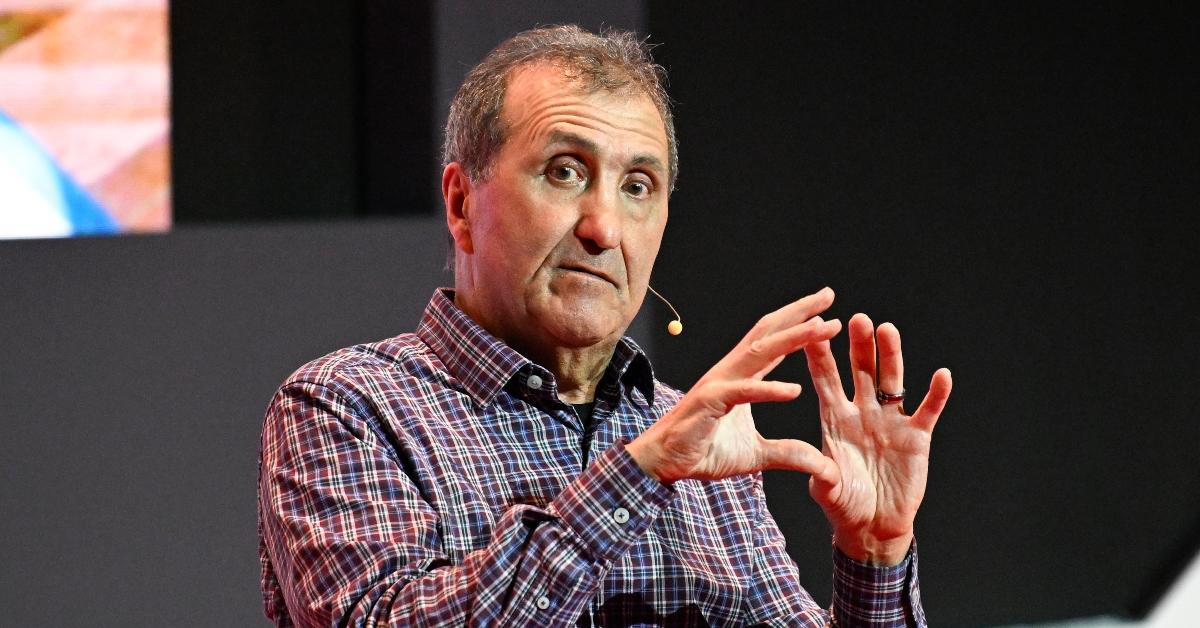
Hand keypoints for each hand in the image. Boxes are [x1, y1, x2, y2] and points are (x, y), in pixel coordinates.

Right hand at [627, 288, 842, 483]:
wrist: (664, 463)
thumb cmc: (704, 452)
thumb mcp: (757, 456)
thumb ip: (788, 454)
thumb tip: (820, 464)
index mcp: (741, 377)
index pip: (774, 342)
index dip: (799, 324)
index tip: (828, 311)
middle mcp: (731, 371)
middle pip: (769, 333)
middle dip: (799, 313)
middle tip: (828, 295)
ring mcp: (719, 383)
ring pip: (760, 352)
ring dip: (793, 337)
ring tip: (823, 327)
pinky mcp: (709, 402)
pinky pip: (743, 392)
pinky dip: (768, 390)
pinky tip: (795, 390)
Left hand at [804, 313, 951, 564]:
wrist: (874, 525)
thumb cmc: (844, 505)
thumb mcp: (826, 489)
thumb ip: (822, 473)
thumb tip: (817, 463)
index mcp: (834, 419)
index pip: (825, 380)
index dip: (819, 356)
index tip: (811, 329)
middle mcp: (862, 412)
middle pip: (861, 371)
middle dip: (859, 346)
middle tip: (857, 318)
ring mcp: (890, 421)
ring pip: (892, 381)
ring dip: (891, 356)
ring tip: (888, 329)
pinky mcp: (916, 436)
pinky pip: (928, 410)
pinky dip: (936, 394)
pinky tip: (942, 375)